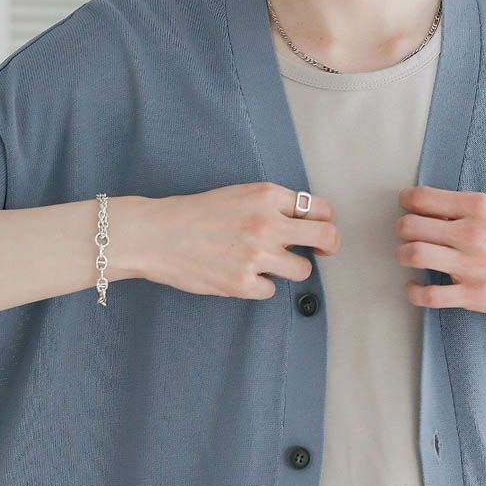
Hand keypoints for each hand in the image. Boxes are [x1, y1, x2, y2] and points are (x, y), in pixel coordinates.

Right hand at [132, 182, 341, 298]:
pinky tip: (240, 274)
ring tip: (265, 263)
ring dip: (289, 269)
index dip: (325, 222)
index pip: (321, 209)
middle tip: (320, 252)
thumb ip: (273, 205)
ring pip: (303, 270)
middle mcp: (267, 224)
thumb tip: (306, 223)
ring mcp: (256, 255)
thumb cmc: (197, 214)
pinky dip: (259, 285)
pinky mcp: (242, 283)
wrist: (157, 234)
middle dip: (328, 246)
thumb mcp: (240, 194)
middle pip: (326, 237)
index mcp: (267, 196)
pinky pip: (272, 290)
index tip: (319, 231)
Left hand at [394, 185, 485, 318]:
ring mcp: (471, 266)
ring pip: (412, 255)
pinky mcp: (474, 296)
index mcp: (478, 207)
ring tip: (408, 258)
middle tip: (408, 236)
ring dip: (402, 256)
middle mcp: (471, 233)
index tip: (408, 209)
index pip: (421, 198)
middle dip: (402, 231)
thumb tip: (431, 211)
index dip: (407, 203)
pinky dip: (413, 292)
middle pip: (409, 226)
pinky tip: (414, 288)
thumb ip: (466, 210)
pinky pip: (428, 295)